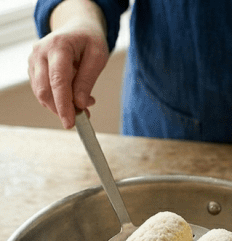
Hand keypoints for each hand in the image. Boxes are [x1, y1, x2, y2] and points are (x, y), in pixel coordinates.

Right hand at [27, 2, 108, 128]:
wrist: (77, 28)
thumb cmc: (89, 41)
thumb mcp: (98, 57)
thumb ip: (87, 80)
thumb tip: (79, 104)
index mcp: (58, 47)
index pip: (57, 81)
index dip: (63, 104)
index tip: (71, 123)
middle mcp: (40, 53)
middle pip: (44, 89)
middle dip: (62, 109)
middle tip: (84, 117)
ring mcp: (34, 60)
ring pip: (41, 92)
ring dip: (61, 105)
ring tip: (84, 106)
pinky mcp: (34, 69)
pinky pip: (42, 90)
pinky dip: (57, 100)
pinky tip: (74, 99)